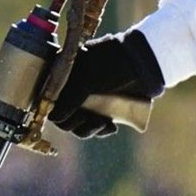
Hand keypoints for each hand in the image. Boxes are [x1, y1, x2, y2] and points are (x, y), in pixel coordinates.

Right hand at [49, 30, 164, 137]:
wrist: (143, 65)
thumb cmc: (112, 66)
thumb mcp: (87, 81)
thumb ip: (69, 100)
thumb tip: (55, 118)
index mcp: (65, 75)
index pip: (51, 100)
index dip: (58, 110)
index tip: (71, 112)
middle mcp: (74, 88)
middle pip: (64, 117)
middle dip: (76, 121)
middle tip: (87, 117)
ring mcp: (90, 100)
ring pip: (79, 126)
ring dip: (89, 128)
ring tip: (103, 122)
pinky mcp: (104, 110)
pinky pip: (95, 128)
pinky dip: (101, 130)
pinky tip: (111, 126)